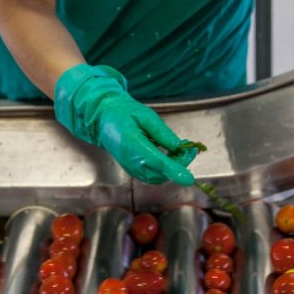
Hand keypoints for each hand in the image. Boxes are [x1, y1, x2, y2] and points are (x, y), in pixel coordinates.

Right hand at [54, 64, 196, 185]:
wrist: (104, 121)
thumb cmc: (124, 114)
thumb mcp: (145, 115)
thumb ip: (162, 133)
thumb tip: (178, 146)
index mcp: (132, 145)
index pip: (157, 162)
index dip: (174, 170)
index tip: (189, 179)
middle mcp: (131, 161)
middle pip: (161, 172)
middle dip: (179, 164)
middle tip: (190, 148)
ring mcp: (131, 168)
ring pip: (158, 177)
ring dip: (173, 167)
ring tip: (180, 150)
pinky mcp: (133, 171)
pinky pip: (153, 175)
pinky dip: (165, 169)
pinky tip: (169, 154)